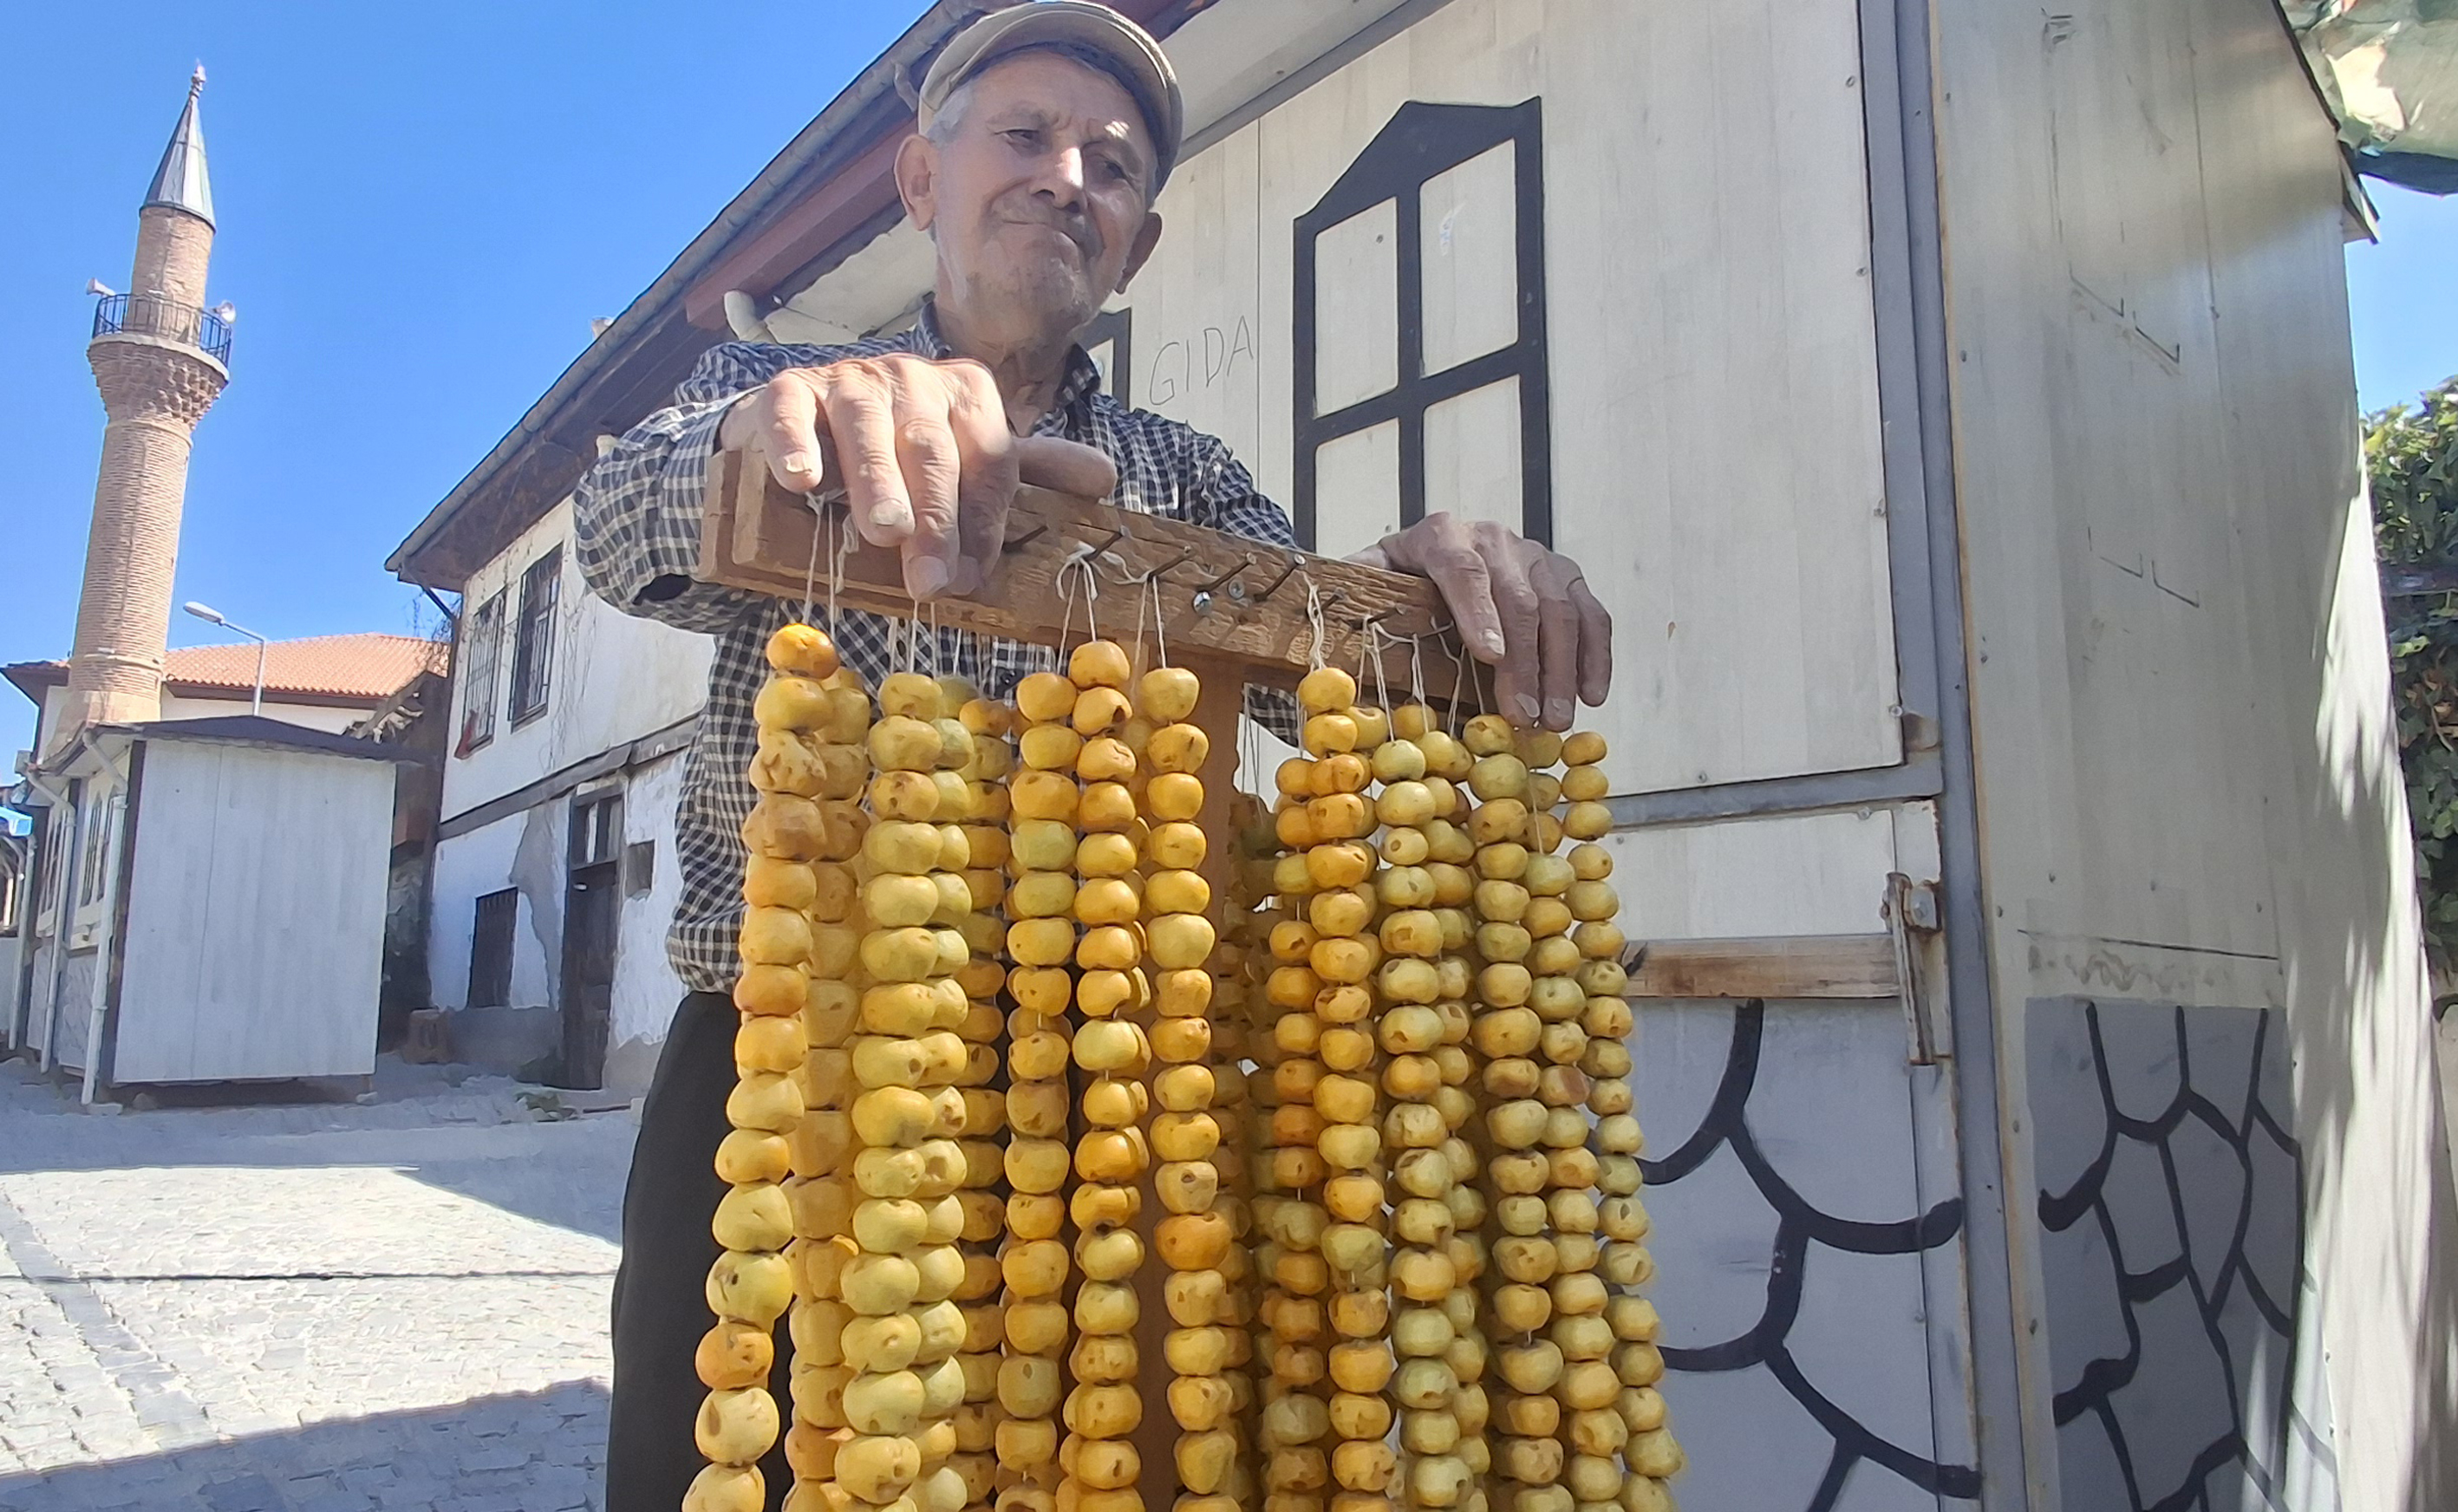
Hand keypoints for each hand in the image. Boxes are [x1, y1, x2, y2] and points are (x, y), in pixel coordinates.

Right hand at [717, 353, 1119, 598]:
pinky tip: (801, 481)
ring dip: (877, 482)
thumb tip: (1106, 479)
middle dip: (937, 519)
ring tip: (883, 531)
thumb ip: (1030, 468)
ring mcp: (851, 379)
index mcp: (968, 393)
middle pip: (934, 451)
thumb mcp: (968, 457)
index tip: (970, 580)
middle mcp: (914, 377)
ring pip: (869, 429)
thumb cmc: (900, 452)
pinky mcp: (790, 388)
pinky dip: (796, 445)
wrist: (808, 422)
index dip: (983, 523)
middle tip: (931, 581)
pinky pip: (794, 413)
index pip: (988, 461)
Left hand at [1352, 514, 1610, 731]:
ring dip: (1563, 668)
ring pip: (1561, 608)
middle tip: (1527, 717)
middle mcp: (1492, 537)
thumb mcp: (1363, 589)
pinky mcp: (1564, 575)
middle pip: (1519, 597)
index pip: (1464, 569)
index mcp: (1439, 536)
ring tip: (1556, 720)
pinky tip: (1593, 696)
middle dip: (1526, 662)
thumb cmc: (1388, 588)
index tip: (1490, 658)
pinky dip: (1595, 656)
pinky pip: (1591, 613)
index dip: (1479, 612)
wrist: (1421, 556)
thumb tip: (1335, 664)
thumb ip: (1355, 612)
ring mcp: (1534, 553)